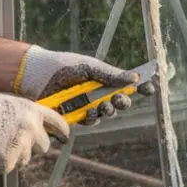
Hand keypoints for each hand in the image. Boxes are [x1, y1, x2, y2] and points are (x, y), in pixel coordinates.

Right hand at [0, 93, 69, 172]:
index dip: (62, 131)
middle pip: (43, 146)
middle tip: (13, 145)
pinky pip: (6, 168)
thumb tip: (29, 125)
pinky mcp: (8, 161)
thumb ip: (21, 115)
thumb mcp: (5, 104)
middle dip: (31, 148)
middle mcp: (31, 128)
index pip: (57, 122)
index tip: (65, 138)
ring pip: (24, 159)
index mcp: (31, 110)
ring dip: (11, 157)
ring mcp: (20, 145)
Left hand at [12, 46, 153, 124]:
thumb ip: (110, 74)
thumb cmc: (62, 66)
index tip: (150, 88)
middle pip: (118, 102)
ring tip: (103, 105)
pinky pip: (90, 120)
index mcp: (102, 79)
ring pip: (106, 113)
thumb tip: (134, 77)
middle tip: (120, 99)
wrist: (36, 75)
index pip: (125, 84)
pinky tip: (90, 112)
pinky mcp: (74, 116)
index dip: (139, 88)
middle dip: (123, 102)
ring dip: (108, 110)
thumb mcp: (88, 66)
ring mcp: (85, 105)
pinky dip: (93, 117)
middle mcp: (96, 93)